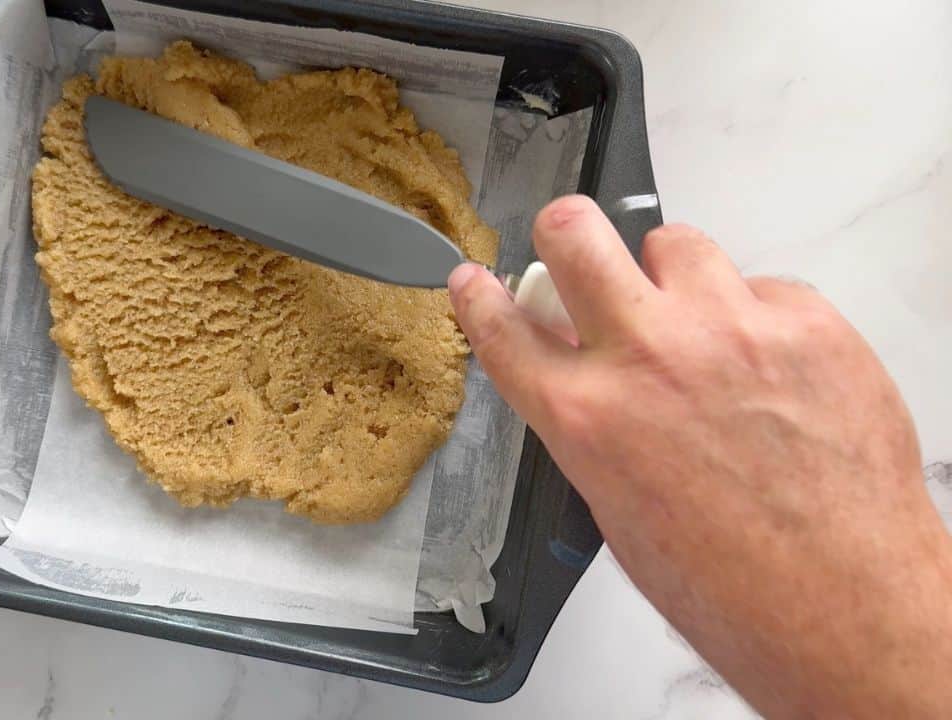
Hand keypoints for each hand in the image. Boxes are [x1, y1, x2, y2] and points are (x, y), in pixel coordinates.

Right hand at [449, 196, 951, 717]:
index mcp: (585, 415)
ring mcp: (729, 329)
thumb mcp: (615, 506)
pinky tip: (770, 367)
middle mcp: (646, 356)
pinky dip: (756, 316)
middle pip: (573, 233)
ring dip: (673, 277)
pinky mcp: (806, 322)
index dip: (478, 297)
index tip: (474, 279)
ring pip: (675, 242)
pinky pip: (764, 286)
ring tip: (697, 323)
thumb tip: (583, 375)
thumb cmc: (729, 583)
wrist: (842, 604)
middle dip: (563, 231)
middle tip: (574, 246)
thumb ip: (589, 425)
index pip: (503, 328)